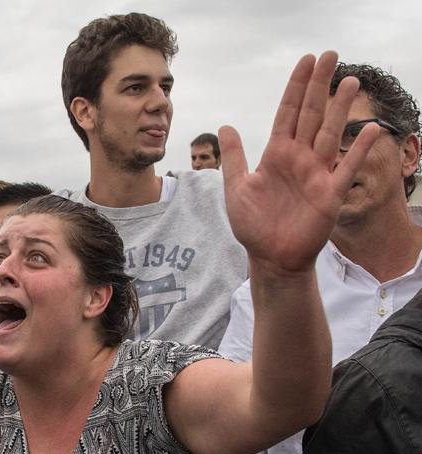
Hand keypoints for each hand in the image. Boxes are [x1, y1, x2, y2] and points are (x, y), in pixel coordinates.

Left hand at [220, 51, 378, 274]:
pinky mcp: (330, 194)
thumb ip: (233, 157)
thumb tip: (225, 126)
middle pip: (311, 115)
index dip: (296, 88)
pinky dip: (359, 150)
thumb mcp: (236, 188)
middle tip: (331, 55)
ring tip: (350, 81)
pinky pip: (346, 168)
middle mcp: (299, 158)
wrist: (270, 256)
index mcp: (276, 154)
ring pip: (330, 134)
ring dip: (340, 109)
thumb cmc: (253, 225)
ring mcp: (316, 174)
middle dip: (320, 86)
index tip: (306, 62)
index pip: (287, 113)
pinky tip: (369, 129)